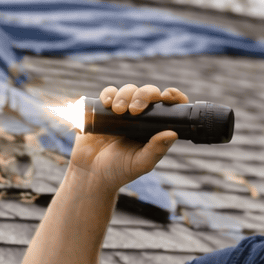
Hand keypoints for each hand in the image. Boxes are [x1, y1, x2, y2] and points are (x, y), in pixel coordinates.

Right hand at [66, 83, 187, 191]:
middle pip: (148, 93)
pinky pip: (108, 93)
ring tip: (118, 111)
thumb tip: (173, 133)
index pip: (169, 107)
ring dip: (125, 95)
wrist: (90, 173)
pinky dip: (108, 94)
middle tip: (135, 110)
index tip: (168, 96)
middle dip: (144, 95)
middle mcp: (140, 117)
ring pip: (129, 90)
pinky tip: (106, 104)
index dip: (173, 96)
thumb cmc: (119, 170)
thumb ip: (156, 150)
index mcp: (154, 128)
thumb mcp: (140, 164)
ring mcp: (122, 112)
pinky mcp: (103, 110)